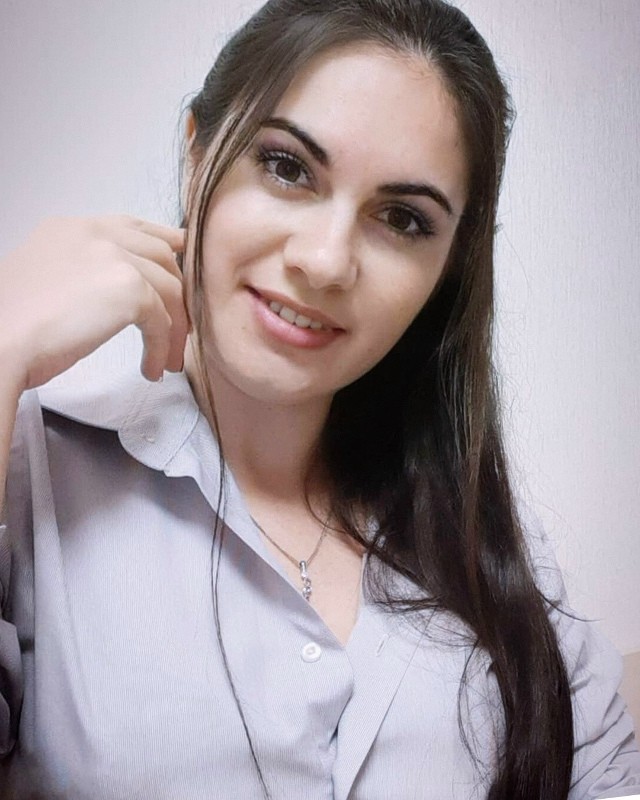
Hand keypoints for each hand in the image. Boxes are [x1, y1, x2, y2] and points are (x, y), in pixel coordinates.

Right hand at [0, 215, 186, 390]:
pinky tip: (150, 369)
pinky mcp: (130, 289)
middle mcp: (96, 234)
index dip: (165, 246)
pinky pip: (162, 321)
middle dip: (177, 295)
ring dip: (173, 330)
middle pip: (162, 257)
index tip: (180, 266)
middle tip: (178, 330)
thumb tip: (120, 291)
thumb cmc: (14, 325)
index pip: (133, 227)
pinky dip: (161, 349)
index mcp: (73, 228)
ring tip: (167, 361)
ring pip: (169, 290)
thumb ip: (86, 273)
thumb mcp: (50, 279)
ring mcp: (115, 257)